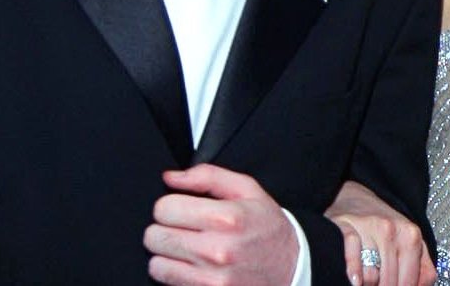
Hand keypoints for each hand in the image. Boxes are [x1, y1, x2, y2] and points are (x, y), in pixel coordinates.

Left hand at [144, 163, 298, 285]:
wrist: (294, 268)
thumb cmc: (267, 227)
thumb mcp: (247, 189)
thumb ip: (207, 176)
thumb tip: (171, 178)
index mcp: (226, 217)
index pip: (165, 208)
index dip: (168, 205)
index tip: (178, 208)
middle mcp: (218, 250)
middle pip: (155, 236)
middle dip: (163, 229)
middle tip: (180, 228)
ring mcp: (213, 279)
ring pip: (157, 264)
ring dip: (166, 254)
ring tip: (185, 248)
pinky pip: (169, 283)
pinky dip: (174, 274)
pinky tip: (191, 266)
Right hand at [327, 181, 435, 285]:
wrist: (355, 198)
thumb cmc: (384, 226)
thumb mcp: (410, 243)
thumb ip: (423, 270)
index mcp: (411, 236)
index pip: (408, 282)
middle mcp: (389, 229)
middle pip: (389, 282)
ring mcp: (366, 226)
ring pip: (370, 275)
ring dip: (367, 285)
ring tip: (366, 283)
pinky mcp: (344, 225)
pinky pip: (352, 255)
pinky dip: (354, 271)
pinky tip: (355, 280)